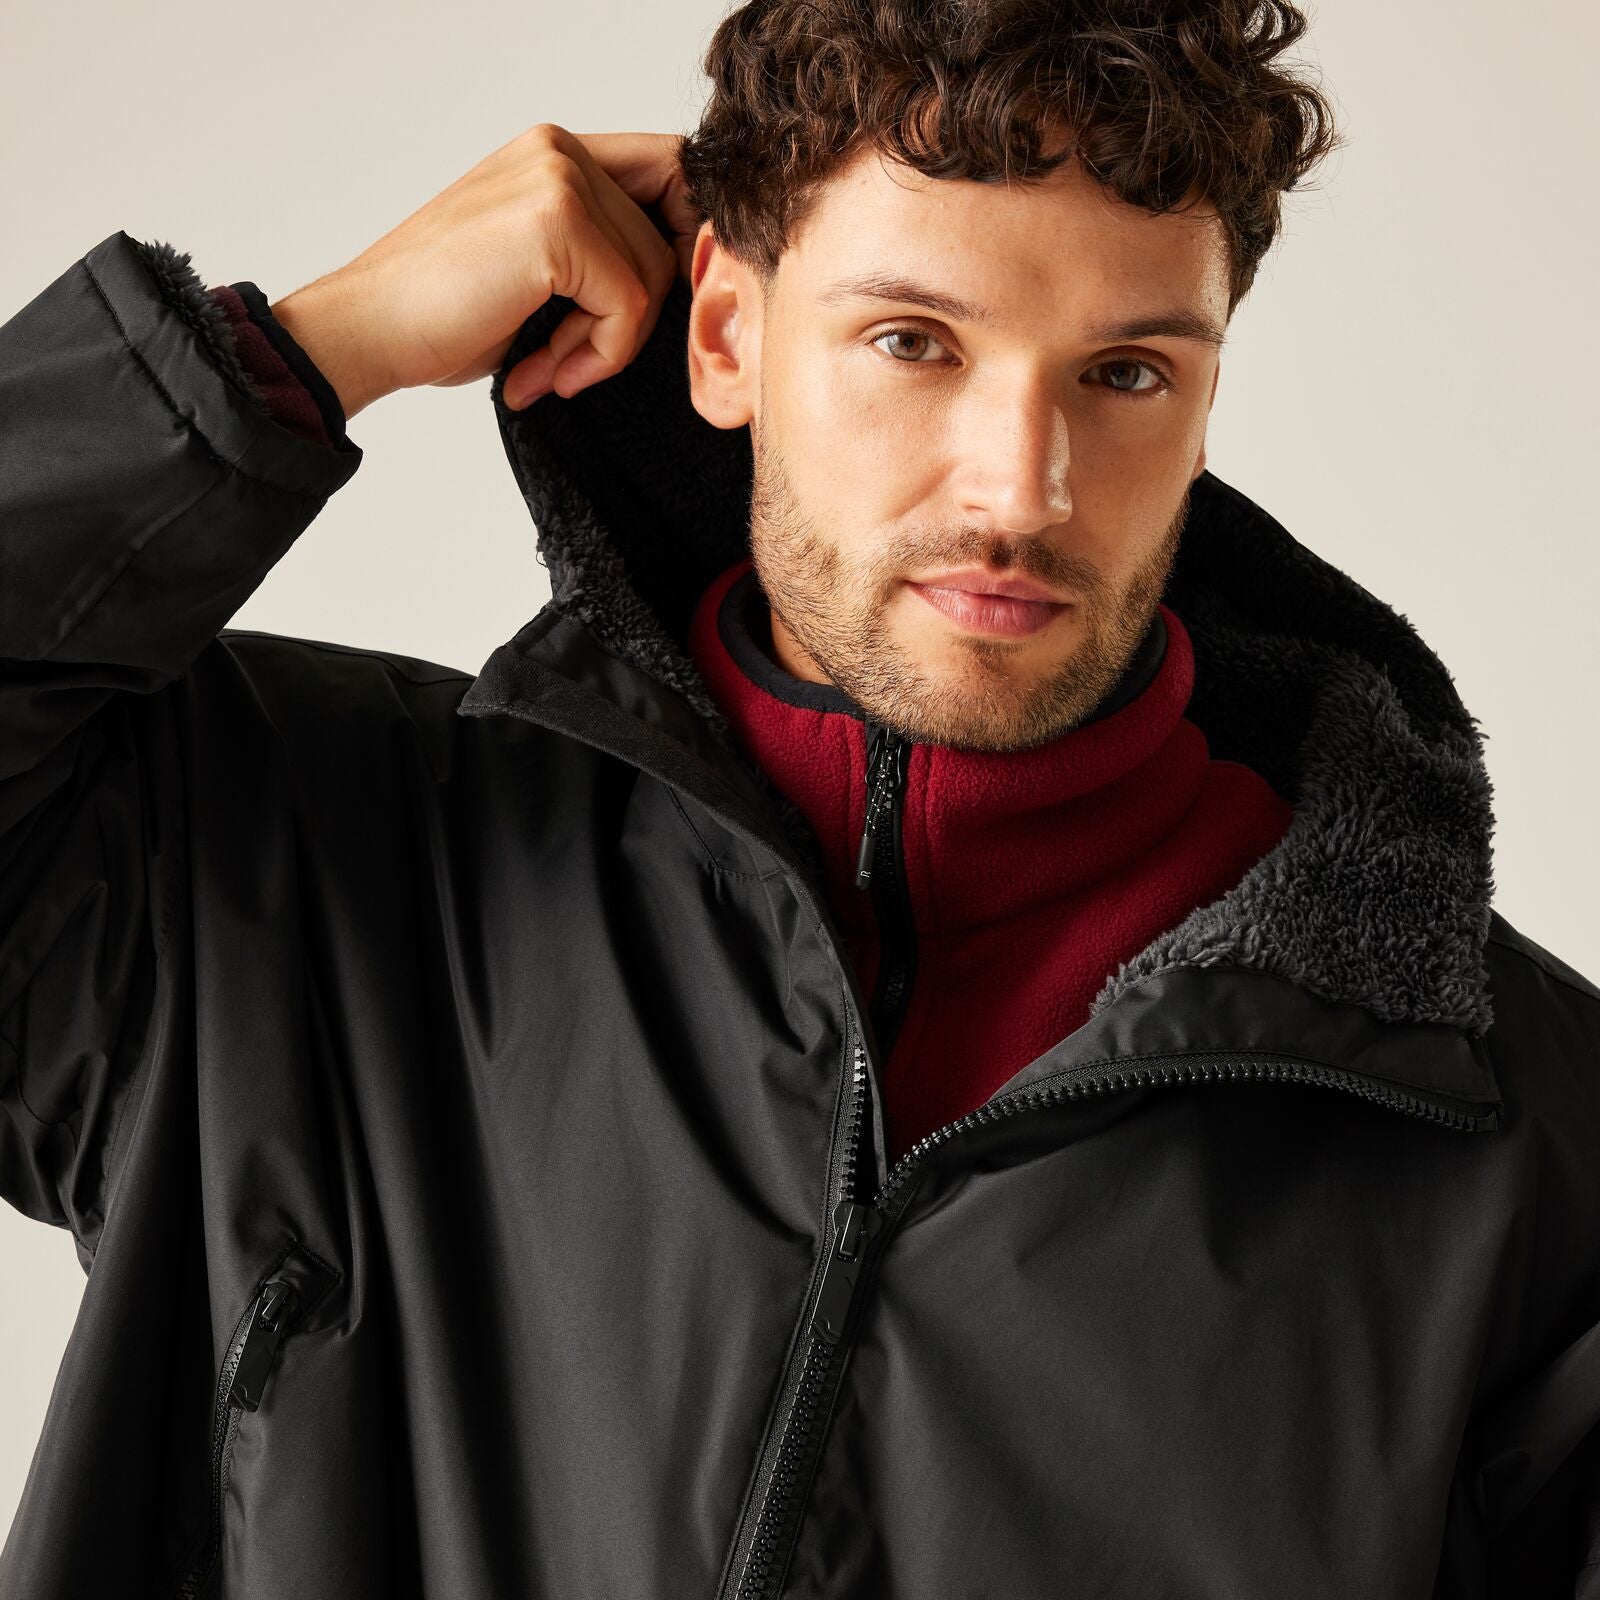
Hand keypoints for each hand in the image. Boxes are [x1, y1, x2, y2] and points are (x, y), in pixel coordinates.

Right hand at [270, 123, 698, 418]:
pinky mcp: (558, 224)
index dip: (680, 250)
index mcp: (554, 155)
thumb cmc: (441, 315)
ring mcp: (559, 178)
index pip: (673, 178)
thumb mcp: (538, 276)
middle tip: (574, 361)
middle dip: (633, 316)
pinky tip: (544, 372)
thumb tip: (685, 280)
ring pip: (652, 276)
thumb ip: (600, 258)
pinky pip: (629, 305)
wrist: (367, 332)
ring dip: (609, 345)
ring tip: (549, 369)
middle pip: (670, 235)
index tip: (638, 320)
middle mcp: (559, 150)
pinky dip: (599, 356)